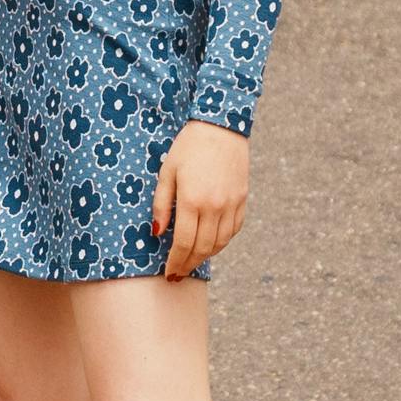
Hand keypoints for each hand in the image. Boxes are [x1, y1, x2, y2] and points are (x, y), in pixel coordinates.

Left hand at [152, 121, 251, 279]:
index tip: (169, 273)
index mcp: (192, 200)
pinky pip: (233, 230)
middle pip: (203, 248)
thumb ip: (162, 205)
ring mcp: (232, 204)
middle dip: (189, 264)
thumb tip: (157, 233)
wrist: (221, 127)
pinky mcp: (242, 200)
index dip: (176, 262)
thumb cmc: (188, 147)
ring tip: (192, 261)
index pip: (184, 243)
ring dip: (206, 256)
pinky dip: (222, 242)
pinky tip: (210, 243)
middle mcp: (215, 206)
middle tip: (179, 273)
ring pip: (220, 243)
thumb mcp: (167, 172)